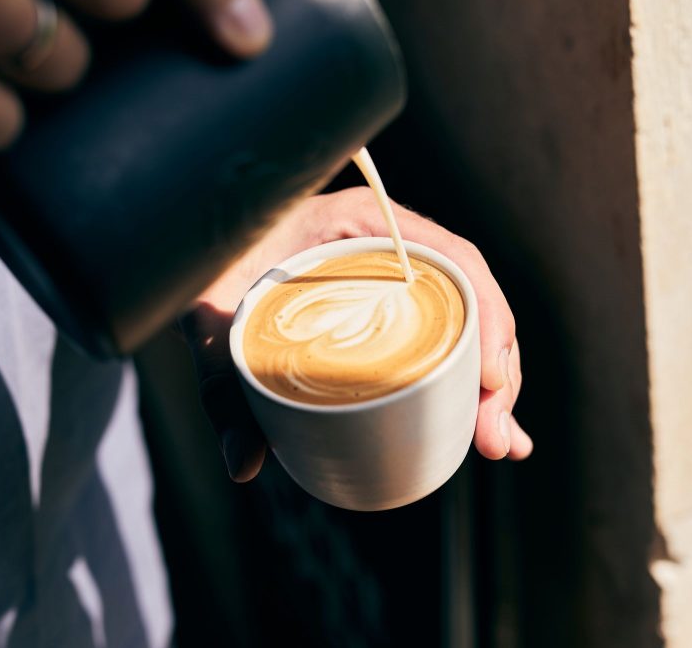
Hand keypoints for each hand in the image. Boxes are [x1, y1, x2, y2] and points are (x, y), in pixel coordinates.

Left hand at [181, 187, 532, 482]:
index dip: (486, 316)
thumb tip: (244, 467)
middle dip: (497, 371)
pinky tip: (490, 423)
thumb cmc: (204, 271)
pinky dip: (470, 379)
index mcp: (359, 223)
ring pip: (465, 323)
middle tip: (497, 440)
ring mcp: (392, 276)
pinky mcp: (386, 307)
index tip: (488, 380)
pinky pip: (442, 335)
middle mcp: (387, 244)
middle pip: (470, 299)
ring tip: (501, 442)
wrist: (191, 249)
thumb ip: (222, 391)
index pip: (451, 258)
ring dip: (493, 382)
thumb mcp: (210, 326)